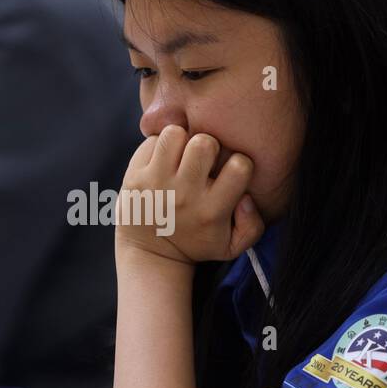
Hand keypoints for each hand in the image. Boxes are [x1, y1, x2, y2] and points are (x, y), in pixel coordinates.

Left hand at [115, 125, 263, 265]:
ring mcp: (155, 185)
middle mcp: (183, 196)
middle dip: (208, 145)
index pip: (239, 166)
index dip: (239, 162)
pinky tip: (164, 161)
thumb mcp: (233, 245)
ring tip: (182, 156)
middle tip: (203, 160)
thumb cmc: (198, 242)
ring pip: (175, 134)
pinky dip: (160, 146)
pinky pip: (152, 141)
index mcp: (212, 211)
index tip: (229, 171)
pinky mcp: (134, 177)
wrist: (151, 254)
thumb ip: (253, 224)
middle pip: (205, 142)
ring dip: (181, 141)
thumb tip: (246, 197)